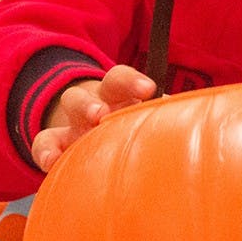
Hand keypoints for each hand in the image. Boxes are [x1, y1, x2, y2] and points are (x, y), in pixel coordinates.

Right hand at [32, 64, 155, 170]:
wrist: (91, 129)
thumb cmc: (129, 125)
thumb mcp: (144, 119)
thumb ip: (164, 119)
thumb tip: (197, 122)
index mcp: (122, 92)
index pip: (124, 77)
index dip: (134, 81)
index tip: (149, 90)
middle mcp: (101, 98)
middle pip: (102, 85)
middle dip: (107, 94)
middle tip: (108, 112)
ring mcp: (75, 119)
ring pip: (74, 101)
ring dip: (83, 109)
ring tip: (91, 124)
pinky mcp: (56, 142)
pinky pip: (45, 142)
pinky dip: (47, 151)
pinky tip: (52, 164)